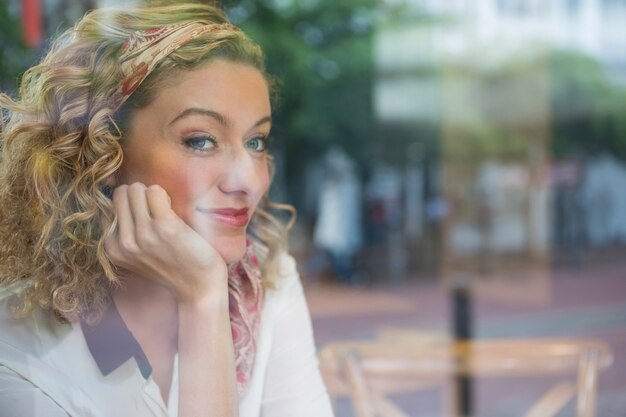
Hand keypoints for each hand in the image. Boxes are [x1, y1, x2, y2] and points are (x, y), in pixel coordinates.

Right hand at [104, 183, 227, 304]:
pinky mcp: (164, 226)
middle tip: (155, 211)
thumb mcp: (138, 255)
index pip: (109, 207)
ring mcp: (143, 234)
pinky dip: (164, 194)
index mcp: (113, 249)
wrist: (199, 288)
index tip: (144, 218)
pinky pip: (154, 191)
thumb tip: (121, 196)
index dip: (129, 206)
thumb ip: (125, 233)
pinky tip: (172, 210)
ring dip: (152, 193)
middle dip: (139, 195)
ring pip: (135, 189)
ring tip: (164, 211)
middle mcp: (124, 242)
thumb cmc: (173, 267)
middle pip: (121, 194)